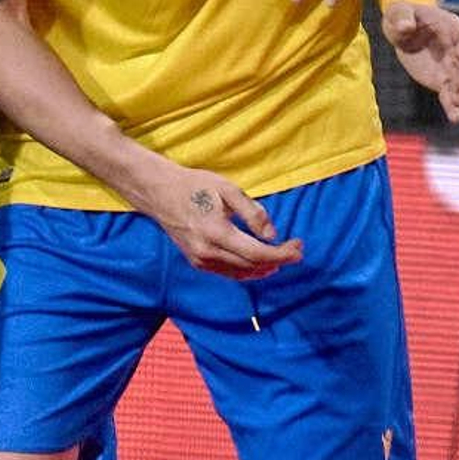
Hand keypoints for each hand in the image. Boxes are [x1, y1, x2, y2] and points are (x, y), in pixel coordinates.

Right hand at [142, 161, 303, 281]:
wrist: (160, 193)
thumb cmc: (195, 186)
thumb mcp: (227, 189)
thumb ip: (252, 212)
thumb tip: (272, 235)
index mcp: (216, 232)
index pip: (256, 253)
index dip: (281, 254)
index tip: (299, 248)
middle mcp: (207, 252)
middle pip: (252, 266)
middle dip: (278, 260)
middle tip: (296, 249)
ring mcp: (200, 260)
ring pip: (241, 273)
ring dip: (265, 268)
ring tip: (283, 256)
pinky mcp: (197, 262)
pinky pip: (229, 272)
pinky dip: (249, 270)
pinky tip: (261, 261)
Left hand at [382, 0, 458, 123]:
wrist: (402, 30)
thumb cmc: (403, 16)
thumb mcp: (399, 12)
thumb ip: (402, 17)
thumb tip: (405, 27)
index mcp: (452, 28)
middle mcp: (457, 48)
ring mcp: (451, 66)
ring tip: (456, 107)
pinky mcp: (441, 81)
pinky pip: (449, 95)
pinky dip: (452, 106)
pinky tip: (454, 119)